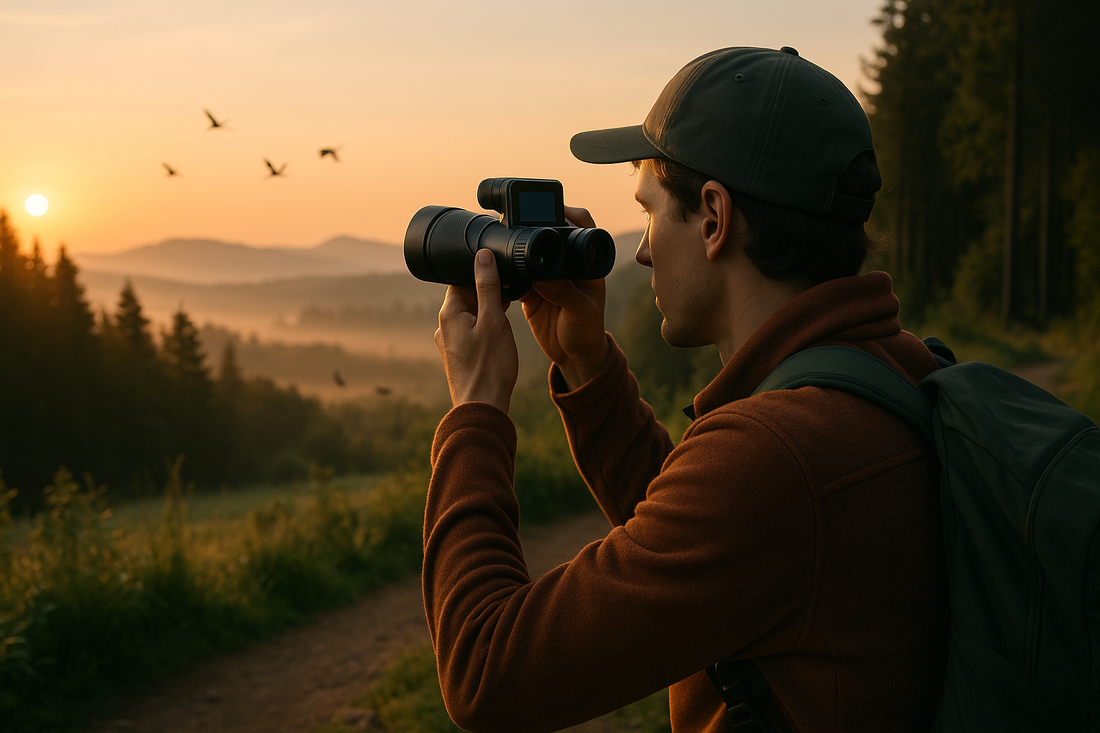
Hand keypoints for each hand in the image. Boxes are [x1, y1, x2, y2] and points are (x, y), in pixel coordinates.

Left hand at [434, 249, 518, 411]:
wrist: (482, 408)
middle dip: (488, 297)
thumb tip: (482, 256)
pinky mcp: (457, 357)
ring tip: (505, 326)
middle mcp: (444, 326)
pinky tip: (499, 342)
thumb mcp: (494, 320)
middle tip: (509, 305)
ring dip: (489, 315)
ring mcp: (449, 343)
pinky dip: (486, 331)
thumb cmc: (490, 366)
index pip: (462, 279)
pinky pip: (471, 334)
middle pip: (467, 297)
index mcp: (449, 313)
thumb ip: (488, 286)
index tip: (503, 279)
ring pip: (471, 317)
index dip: (484, 276)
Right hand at [519, 205, 609, 390]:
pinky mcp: (530, 291)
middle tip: (518, 224)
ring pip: (530, 255)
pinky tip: (497, 274)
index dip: (568, 213)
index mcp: (585, 264)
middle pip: (551, 235)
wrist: (574, 355)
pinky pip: (515, 278)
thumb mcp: (581, 311)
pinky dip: (506, 276)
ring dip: (516, 252)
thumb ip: (564, 293)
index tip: (551, 210)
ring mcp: (546, 276)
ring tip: (502, 247)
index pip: (581, 226)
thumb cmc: (587, 331)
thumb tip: (540, 276)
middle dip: (535, 228)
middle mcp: (566, 265)